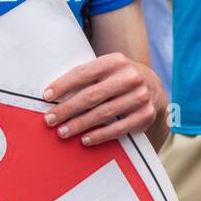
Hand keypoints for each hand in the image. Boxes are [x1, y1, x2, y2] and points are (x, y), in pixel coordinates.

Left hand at [42, 53, 163, 146]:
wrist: (153, 87)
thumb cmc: (119, 79)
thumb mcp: (108, 69)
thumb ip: (87, 76)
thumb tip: (52, 92)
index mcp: (116, 61)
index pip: (84, 73)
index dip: (63, 85)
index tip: (46, 96)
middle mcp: (131, 77)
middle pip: (92, 96)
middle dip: (67, 109)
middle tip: (50, 119)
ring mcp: (141, 96)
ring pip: (103, 114)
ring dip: (79, 125)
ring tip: (62, 131)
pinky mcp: (145, 115)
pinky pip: (118, 128)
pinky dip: (100, 135)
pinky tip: (85, 139)